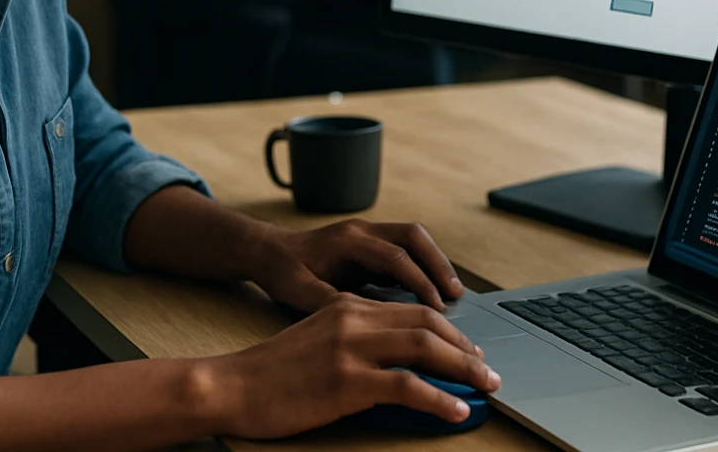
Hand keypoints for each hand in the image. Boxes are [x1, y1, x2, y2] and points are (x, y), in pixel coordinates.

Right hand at [200, 294, 498, 438]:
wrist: (230, 386)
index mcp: (348, 306)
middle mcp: (354, 318)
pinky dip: (440, 399)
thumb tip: (399, 362)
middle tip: (486, 370)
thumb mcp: (318, 339)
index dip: (450, 331)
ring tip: (484, 386)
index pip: (413, 310)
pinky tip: (455, 411)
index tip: (468, 351)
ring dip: (464, 368)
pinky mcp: (347, 381)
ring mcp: (351, 349)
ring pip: (426, 348)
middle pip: (428, 323)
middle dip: (466, 347)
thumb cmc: (272, 373)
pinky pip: (408, 387)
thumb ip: (356, 339)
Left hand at [245, 219, 464, 313]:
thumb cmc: (282, 272)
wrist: (268, 251)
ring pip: (413, 239)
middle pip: (413, 236)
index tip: (437, 308)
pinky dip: (422, 267)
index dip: (419, 282)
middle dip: (438, 264)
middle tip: (456, 295)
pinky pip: (405, 249)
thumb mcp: (298, 292)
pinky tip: (430, 293)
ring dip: (435, 263)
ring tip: (452, 294)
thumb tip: (363, 319)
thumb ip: (329, 302)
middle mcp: (361, 230)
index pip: (394, 257)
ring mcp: (367, 233)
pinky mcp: (370, 244)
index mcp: (347, 240)